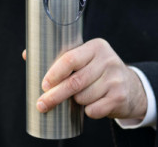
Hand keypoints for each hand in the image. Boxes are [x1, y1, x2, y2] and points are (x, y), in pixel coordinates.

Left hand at [23, 39, 147, 119]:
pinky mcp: (119, 97)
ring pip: (83, 97)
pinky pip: (94, 110)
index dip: (54, 73)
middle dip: (55, 95)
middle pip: (74, 82)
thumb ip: (59, 57)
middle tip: (41, 104)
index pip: (70, 58)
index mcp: (96, 46)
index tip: (43, 85)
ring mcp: (115, 79)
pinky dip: (88, 111)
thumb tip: (26, 54)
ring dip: (75, 102)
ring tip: (79, 97)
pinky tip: (92, 105)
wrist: (131, 87)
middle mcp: (108, 60)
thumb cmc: (98, 72)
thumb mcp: (85, 59)